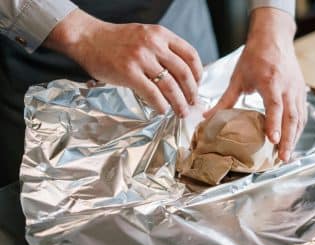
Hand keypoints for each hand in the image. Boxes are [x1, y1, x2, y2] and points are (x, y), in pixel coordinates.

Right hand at [44, 9, 202, 116]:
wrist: (88, 38)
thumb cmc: (117, 40)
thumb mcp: (146, 35)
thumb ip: (163, 49)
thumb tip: (183, 74)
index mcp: (161, 34)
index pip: (190, 55)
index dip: (198, 73)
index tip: (198, 85)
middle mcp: (153, 44)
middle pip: (183, 73)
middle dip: (192, 92)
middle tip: (193, 103)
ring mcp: (140, 58)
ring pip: (170, 85)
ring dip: (179, 102)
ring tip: (182, 112)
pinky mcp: (128, 73)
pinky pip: (152, 93)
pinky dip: (160, 105)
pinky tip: (162, 110)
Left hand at [205, 8, 306, 160]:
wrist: (274, 38)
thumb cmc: (255, 56)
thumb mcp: (238, 77)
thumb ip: (225, 100)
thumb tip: (207, 117)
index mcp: (271, 81)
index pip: (275, 106)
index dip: (274, 124)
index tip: (272, 140)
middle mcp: (287, 87)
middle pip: (291, 117)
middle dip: (288, 139)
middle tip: (283, 158)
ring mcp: (297, 90)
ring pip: (299, 118)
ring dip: (294, 137)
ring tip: (287, 155)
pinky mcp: (301, 91)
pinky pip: (302, 113)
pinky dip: (298, 129)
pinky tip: (293, 140)